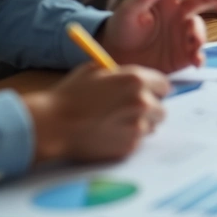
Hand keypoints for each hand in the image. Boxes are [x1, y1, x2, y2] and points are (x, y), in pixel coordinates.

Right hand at [23, 63, 168, 163]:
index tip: (147, 93)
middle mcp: (142, 102)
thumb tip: (138, 79)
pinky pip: (137, 141)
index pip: (164, 85)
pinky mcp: (129, 146)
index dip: (154, 89)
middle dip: (149, 109)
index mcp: (136, 80)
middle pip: (161, 108)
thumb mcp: (95, 71)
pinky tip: (107, 134)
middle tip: (130, 111)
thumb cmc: (70, 95)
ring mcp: (138, 127)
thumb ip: (121, 74)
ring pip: (151, 126)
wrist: (53, 125)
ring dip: (139, 125)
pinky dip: (127, 139)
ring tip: (115, 123)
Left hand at [98, 0, 216, 72]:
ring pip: (201, 27)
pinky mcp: (184, 51)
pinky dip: (199, 55)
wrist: (117, 57)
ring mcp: (183, 31)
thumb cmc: (121, 29)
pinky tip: (196, 61)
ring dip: (201, 34)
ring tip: (196, 44)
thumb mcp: (128, 11)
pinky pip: (197, 51)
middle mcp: (180, 12)